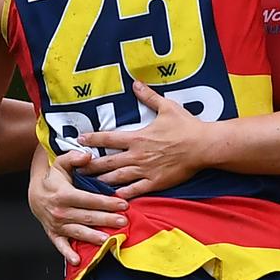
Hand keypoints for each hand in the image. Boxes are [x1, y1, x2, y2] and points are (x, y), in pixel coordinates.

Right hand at [28, 149, 127, 264]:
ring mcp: (56, 224)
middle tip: (123, 222)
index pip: (89, 200)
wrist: (35, 193)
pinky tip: (77, 261)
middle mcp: (60, 211)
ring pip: (78, 232)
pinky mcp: (53, 233)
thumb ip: (74, 158)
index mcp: (64, 194)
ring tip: (108, 240)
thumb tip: (87, 156)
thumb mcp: (61, 163)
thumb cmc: (53, 178)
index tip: (123, 204)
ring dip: (93, 237)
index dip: (107, 202)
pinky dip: (67, 253)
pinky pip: (60, 245)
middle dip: (107, 220)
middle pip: (87, 217)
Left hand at [78, 81, 210, 199]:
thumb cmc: (186, 126)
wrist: (203, 146)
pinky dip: (121, 194)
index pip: (108, 138)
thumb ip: (149, 97)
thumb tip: (136, 83)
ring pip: (116, 178)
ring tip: (89, 184)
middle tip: (76, 169)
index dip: (92, 138)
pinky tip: (113, 196)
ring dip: (101, 180)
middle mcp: (137, 155)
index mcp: (137, 138)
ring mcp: (145, 171)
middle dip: (90, 166)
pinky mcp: (155, 183)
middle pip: (106, 162)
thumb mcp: (167, 107)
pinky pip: (134, 190)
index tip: (79, 140)